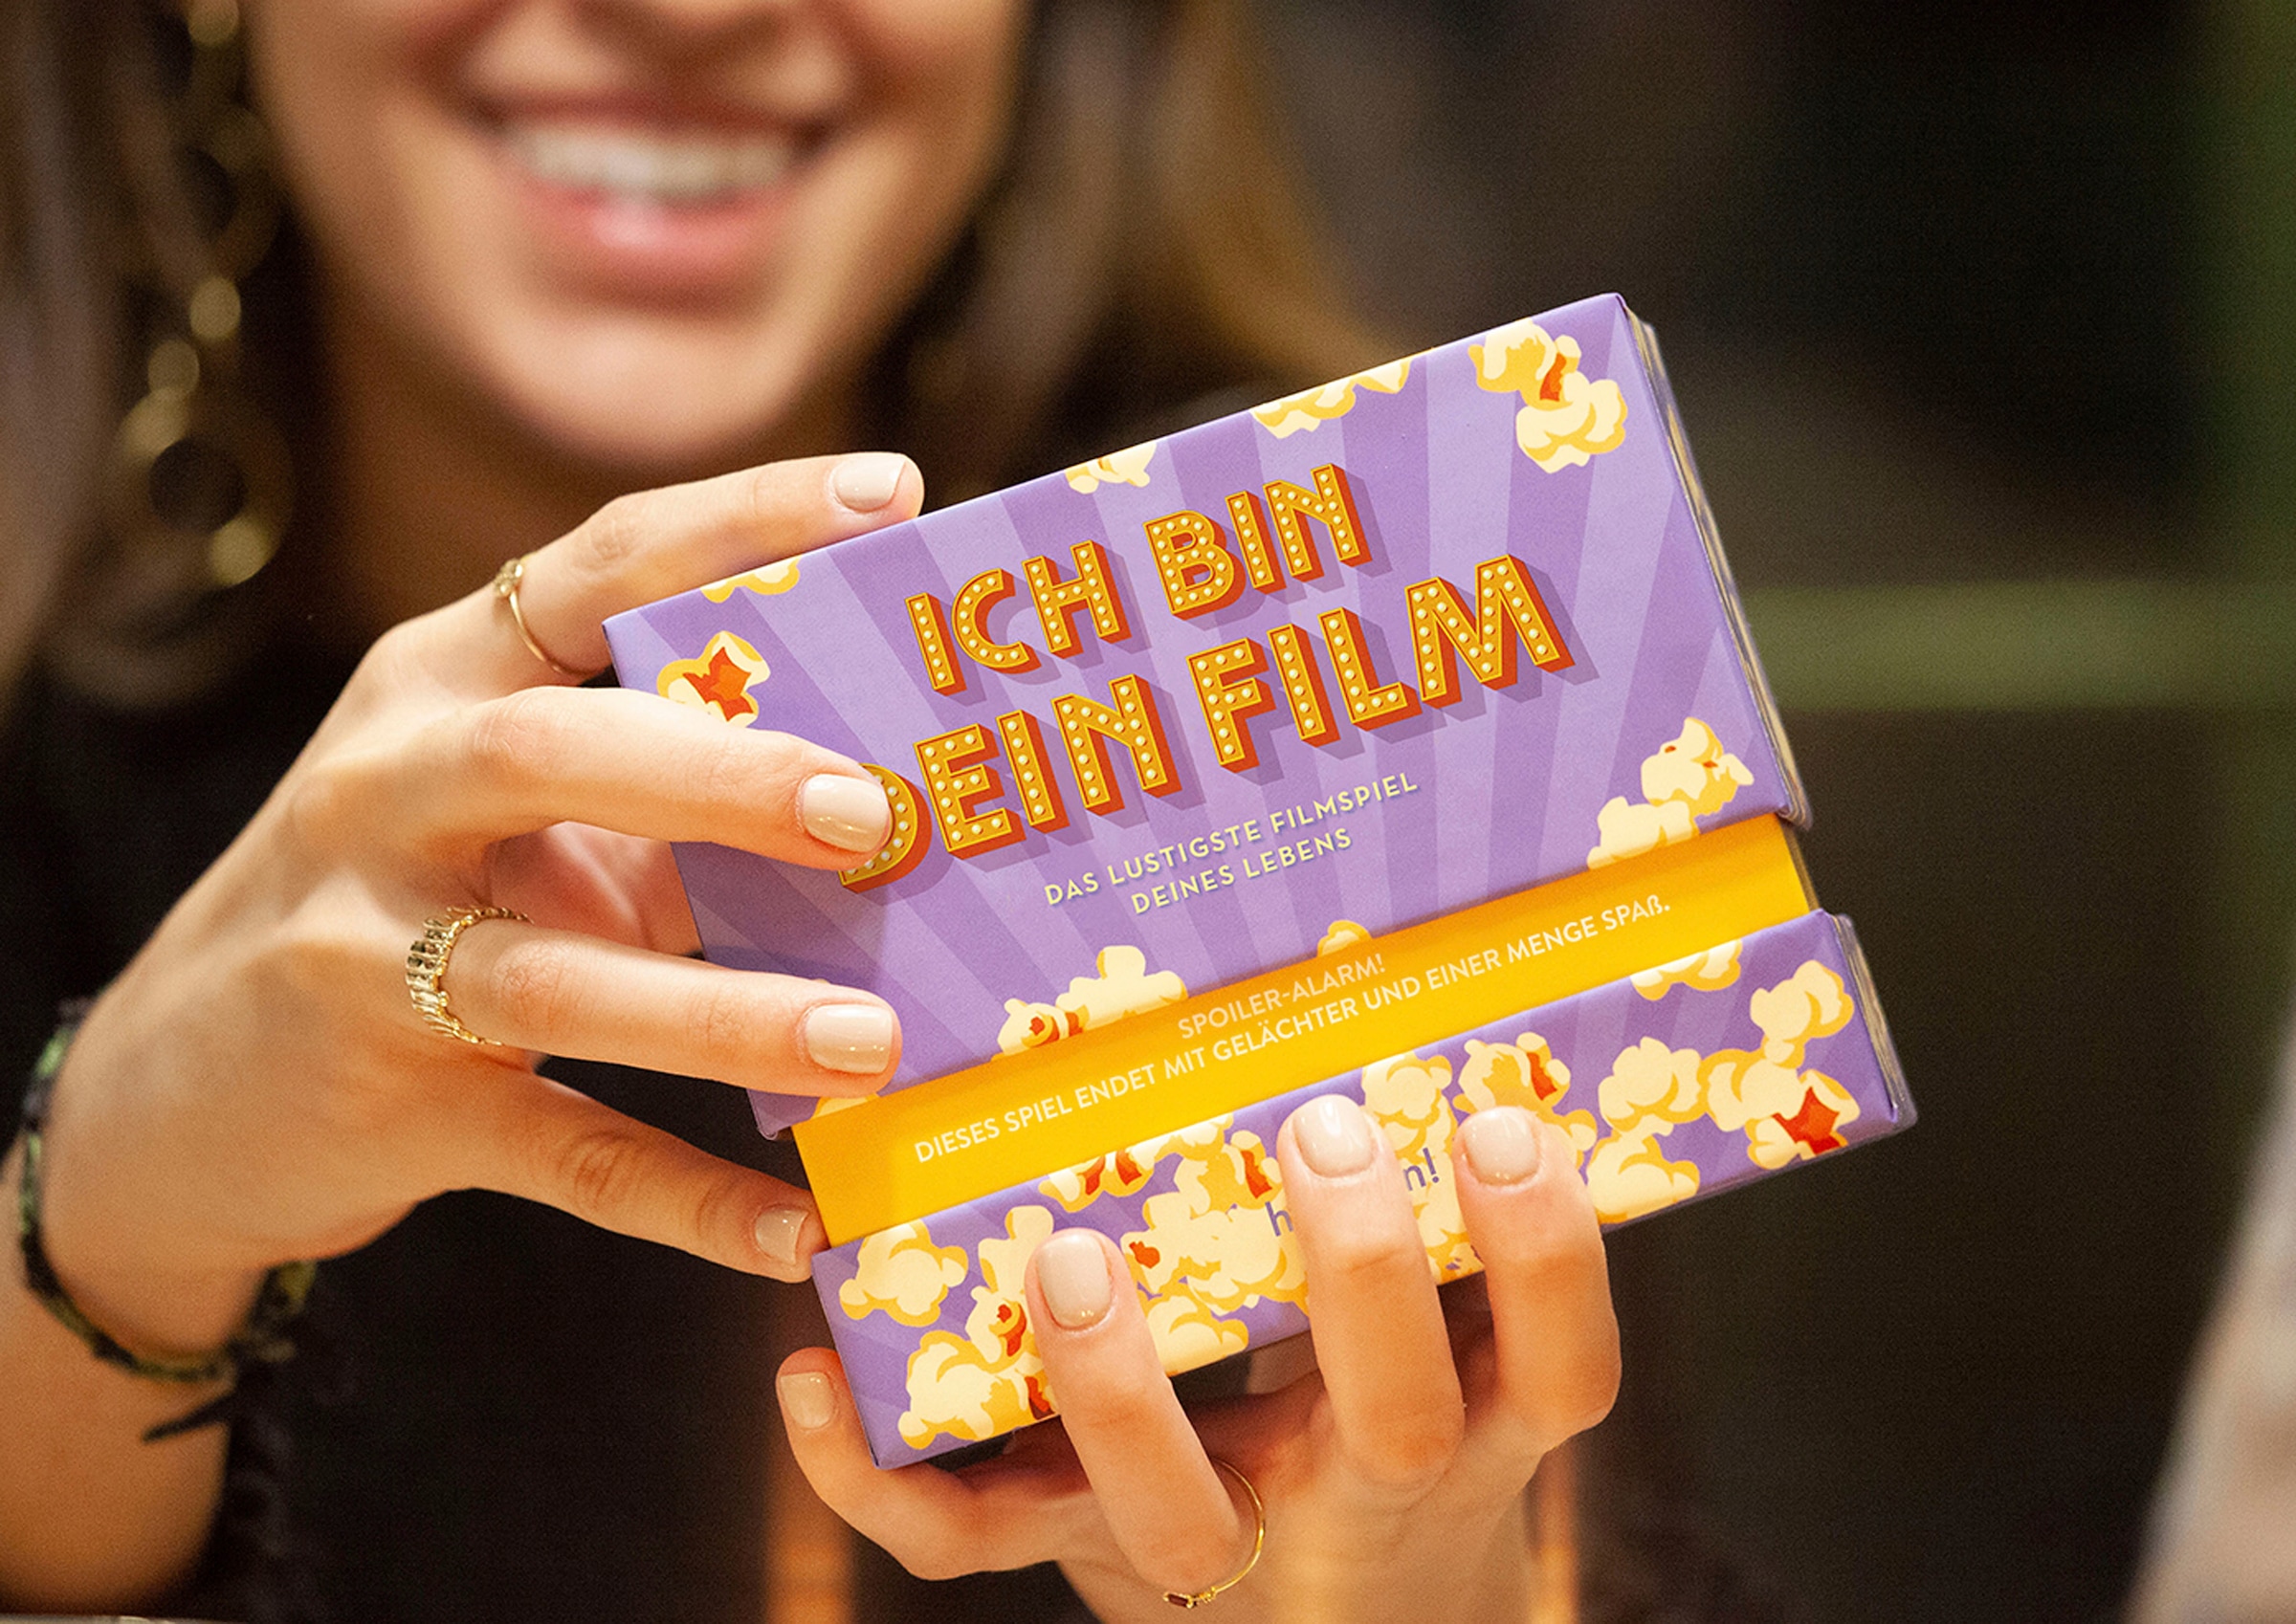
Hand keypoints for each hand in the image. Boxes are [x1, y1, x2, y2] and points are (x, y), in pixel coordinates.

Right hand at [36, 454, 923, 1356]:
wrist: (177, 1093)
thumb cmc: (396, 908)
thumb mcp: (500, 819)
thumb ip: (662, 803)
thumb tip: (887, 826)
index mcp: (438, 685)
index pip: (593, 567)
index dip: (742, 522)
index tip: (891, 495)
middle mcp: (387, 797)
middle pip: (548, 757)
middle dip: (720, 777)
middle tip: (870, 814)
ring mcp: (370, 959)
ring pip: (555, 978)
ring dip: (723, 1011)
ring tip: (872, 1042)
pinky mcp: (392, 1110)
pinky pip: (558, 1152)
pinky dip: (681, 1197)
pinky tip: (795, 1230)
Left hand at [776, 1101, 1618, 1622]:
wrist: (1328, 1618)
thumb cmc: (1378, 1419)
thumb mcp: (1443, 1339)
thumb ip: (1431, 1219)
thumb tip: (1415, 972)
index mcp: (1466, 1421)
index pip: (1560, 1368)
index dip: (1545, 1256)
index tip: (1501, 1118)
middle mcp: (1357, 1494)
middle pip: (1390, 1423)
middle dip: (1358, 1275)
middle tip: (1320, 1127)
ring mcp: (1212, 1538)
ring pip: (1169, 1512)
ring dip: (1118, 1386)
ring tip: (1069, 1251)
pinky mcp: (1075, 1551)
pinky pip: (970, 1542)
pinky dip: (878, 1477)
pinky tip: (811, 1373)